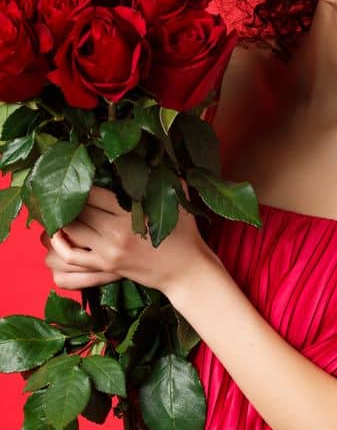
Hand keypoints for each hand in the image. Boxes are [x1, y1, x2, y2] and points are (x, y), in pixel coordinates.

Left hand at [40, 185, 214, 293]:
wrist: (187, 271)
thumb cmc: (186, 234)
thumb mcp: (178, 203)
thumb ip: (164, 180)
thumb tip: (152, 158)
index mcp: (133, 214)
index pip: (94, 193)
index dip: (83, 182)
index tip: (80, 176)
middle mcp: (116, 232)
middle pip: (79, 210)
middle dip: (69, 199)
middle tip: (64, 190)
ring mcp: (108, 251)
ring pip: (71, 230)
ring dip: (62, 218)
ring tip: (59, 208)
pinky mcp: (105, 265)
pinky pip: (71, 255)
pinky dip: (60, 244)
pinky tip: (56, 234)